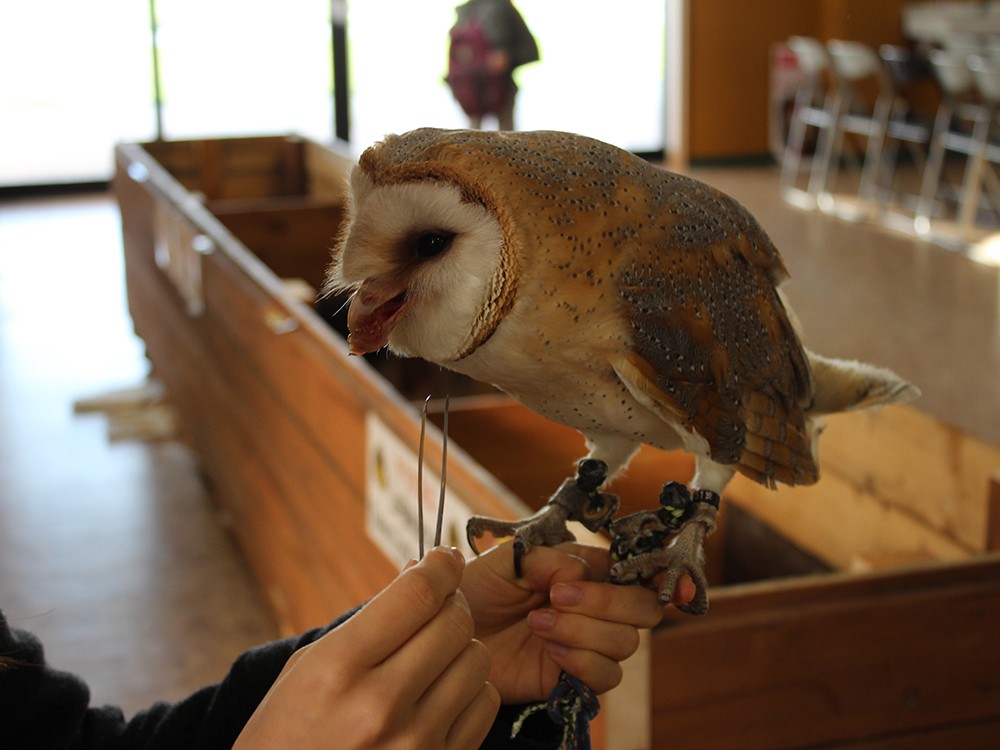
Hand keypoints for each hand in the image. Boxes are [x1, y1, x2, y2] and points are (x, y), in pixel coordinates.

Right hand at [234, 547, 499, 749]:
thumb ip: (365, 624)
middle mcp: (379, 706)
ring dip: (462, 647)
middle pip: (454, 623)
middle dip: (452, 603)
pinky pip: (485, 705)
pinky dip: (471, 691)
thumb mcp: (308, 669)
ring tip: (434, 656)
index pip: (416, 595)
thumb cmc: (288, 734)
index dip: (439, 567)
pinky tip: (442, 694)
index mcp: (338, 669)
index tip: (443, 559)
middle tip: (438, 606)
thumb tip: (422, 574)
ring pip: (478, 660)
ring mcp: (415, 744)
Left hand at [461, 542, 694, 703]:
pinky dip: (582, 660)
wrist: (444, 633)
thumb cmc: (475, 588)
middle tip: (557, 596)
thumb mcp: (507, 559)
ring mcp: (587, 642)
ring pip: (626, 643)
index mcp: (585, 569)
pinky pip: (605, 676)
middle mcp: (595, 606)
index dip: (662, 575)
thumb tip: (582, 571)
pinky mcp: (572, 677)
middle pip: (643, 609)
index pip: (636, 570)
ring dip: (585, 630)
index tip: (670, 584)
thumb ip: (548, 557)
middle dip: (607, 602)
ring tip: (538, 623)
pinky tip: (548, 648)